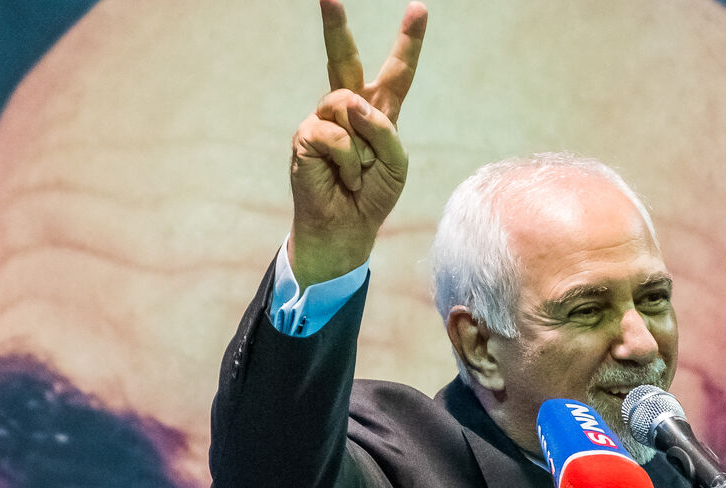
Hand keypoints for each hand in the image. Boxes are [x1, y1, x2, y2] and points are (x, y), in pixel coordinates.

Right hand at [289, 0, 426, 288]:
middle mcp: (347, 108)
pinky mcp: (306, 136)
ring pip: (348, 104)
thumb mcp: (397, 163)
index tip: (419, 9)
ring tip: (359, 171)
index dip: (408, 42)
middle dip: (335, 27)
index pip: (397, 72)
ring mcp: (323, 120)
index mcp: (379, 112)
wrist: (348, 227)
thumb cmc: (373, 195)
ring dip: (364, 145)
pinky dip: (349, 161)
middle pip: (343, 59)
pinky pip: (337, 135)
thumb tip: (354, 105)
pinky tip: (344, 177)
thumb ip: (387, 131)